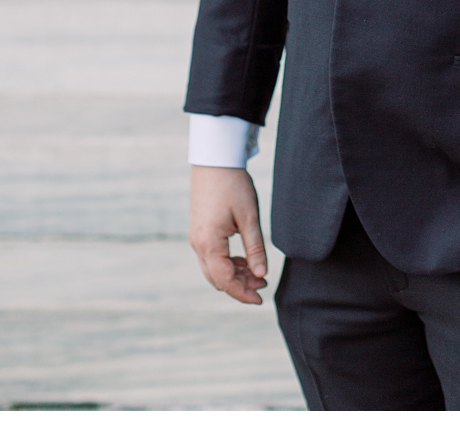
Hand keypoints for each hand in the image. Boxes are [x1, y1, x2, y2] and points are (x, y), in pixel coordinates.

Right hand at [190, 165, 268, 303]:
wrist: (214, 160)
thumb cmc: (233, 186)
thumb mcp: (249, 218)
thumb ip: (255, 249)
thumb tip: (261, 274)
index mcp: (209, 243)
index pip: (225, 280)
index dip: (243, 293)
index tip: (261, 299)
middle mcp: (198, 244)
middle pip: (217, 279)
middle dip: (240, 286)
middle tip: (263, 285)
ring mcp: (196, 237)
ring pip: (213, 269)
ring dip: (234, 275)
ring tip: (257, 273)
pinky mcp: (199, 230)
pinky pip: (211, 257)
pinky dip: (227, 264)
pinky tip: (244, 260)